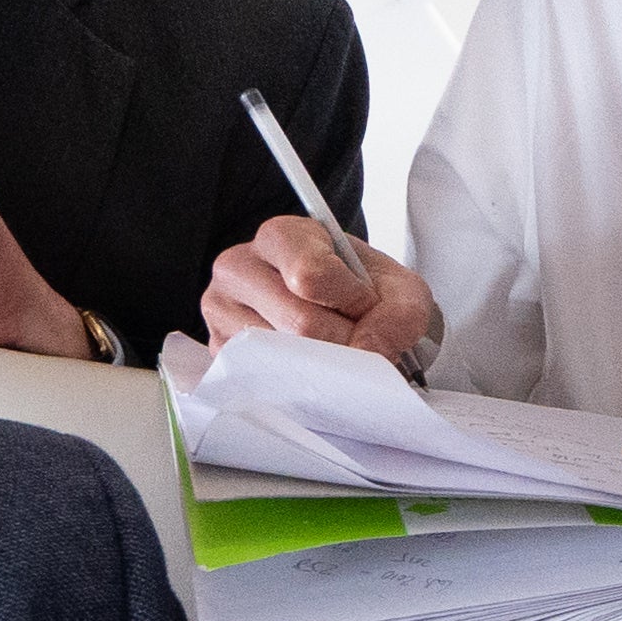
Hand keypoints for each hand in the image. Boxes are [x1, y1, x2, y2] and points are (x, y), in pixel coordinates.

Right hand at [203, 216, 439, 368]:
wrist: (340, 314)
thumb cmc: (362, 293)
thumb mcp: (399, 289)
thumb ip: (401, 312)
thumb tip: (369, 349)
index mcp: (282, 236)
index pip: (310, 274)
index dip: (352, 301)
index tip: (367, 306)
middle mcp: (239, 267)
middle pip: (301, 323)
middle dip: (346, 341)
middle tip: (358, 337)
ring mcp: (221, 311)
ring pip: (284, 357)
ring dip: (326, 366)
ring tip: (336, 349)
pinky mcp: (220, 353)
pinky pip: (266, 381)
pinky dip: (302, 384)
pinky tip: (313, 369)